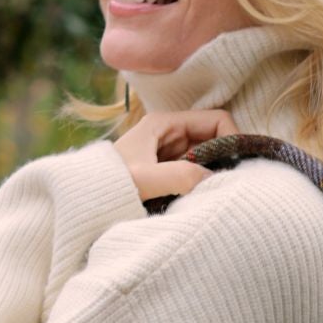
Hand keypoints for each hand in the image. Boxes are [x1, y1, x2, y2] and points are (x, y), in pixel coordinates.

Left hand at [113, 109, 238, 203]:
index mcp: (164, 123)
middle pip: (214, 137)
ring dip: (214, 171)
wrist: (84, 203)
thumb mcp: (145, 179)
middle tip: (231, 181)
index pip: (214, 119)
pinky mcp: (166, 172)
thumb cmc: (109, 186)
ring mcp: (168, 153)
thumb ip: (180, 176)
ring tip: (218, 191)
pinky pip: (195, 172)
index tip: (237, 165)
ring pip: (207, 156)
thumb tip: (214, 179)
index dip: (232, 137)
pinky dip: (203, 182)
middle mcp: (168, 134)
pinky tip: (204, 196)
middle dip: (226, 156)